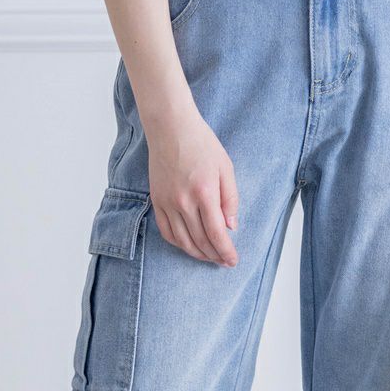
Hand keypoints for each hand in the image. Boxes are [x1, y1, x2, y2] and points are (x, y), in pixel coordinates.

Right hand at [145, 105, 238, 265]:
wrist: (171, 128)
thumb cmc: (202, 144)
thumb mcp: (226, 168)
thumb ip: (230, 199)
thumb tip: (231, 227)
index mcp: (204, 193)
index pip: (217, 233)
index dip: (226, 251)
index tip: (233, 261)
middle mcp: (183, 202)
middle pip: (200, 241)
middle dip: (215, 256)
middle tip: (225, 262)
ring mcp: (167, 203)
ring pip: (182, 241)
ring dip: (198, 254)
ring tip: (210, 257)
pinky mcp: (156, 201)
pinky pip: (166, 231)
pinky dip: (179, 243)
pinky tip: (189, 245)